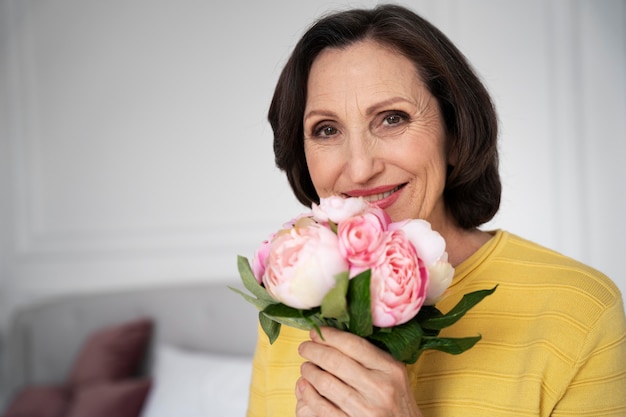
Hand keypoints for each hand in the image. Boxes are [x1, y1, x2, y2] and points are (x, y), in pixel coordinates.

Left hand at [296, 326, 422, 416]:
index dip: (329, 336)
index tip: (316, 332)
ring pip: (325, 383)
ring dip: (309, 372)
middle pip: (335, 362)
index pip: (353, 345)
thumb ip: (372, 356)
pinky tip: (305, 387)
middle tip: (305, 347)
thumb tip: (337, 336)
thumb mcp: (394, 374)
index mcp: (390, 369)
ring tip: (306, 367)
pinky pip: (322, 408)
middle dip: (314, 351)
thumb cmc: (397, 402)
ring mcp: (366, 409)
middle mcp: (379, 388)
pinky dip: (308, 395)